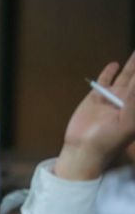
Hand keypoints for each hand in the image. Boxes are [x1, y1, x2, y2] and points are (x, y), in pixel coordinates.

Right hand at [57, 51, 134, 179]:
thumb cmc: (109, 139)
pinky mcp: (95, 98)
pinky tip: (115, 64)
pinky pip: (104, 81)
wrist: (83, 149)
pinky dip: (108, 73)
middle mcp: (128, 101)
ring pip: (125, 77)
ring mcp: (112, 98)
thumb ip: (132, 99)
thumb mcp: (127, 121)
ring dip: (131, 65)